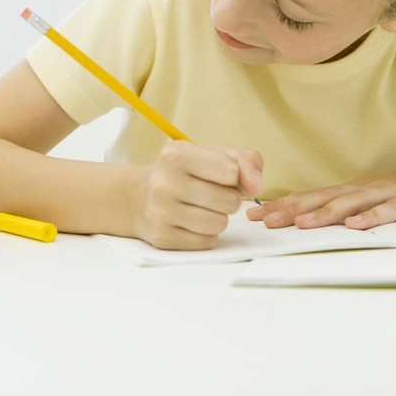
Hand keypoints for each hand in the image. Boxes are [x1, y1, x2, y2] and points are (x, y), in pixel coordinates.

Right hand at [131, 140, 261, 249]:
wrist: (140, 196)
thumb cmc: (185, 172)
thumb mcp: (213, 154)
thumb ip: (245, 160)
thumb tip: (256, 186)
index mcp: (176, 155)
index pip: (230, 171)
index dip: (235, 176)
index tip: (223, 175)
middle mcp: (164, 182)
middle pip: (230, 201)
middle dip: (230, 199)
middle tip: (213, 194)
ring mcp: (161, 212)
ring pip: (220, 224)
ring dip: (219, 218)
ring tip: (204, 208)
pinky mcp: (162, 237)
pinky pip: (207, 242)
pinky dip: (207, 234)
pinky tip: (192, 222)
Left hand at [245, 159, 395, 229]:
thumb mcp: (380, 202)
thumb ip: (353, 211)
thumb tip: (320, 224)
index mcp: (356, 191)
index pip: (312, 197)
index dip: (283, 205)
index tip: (255, 215)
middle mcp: (366, 189)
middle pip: (323, 198)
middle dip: (291, 209)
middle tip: (263, 220)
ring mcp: (389, 194)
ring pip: (351, 203)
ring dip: (324, 213)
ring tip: (300, 223)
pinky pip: (389, 211)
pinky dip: (372, 218)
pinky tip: (355, 226)